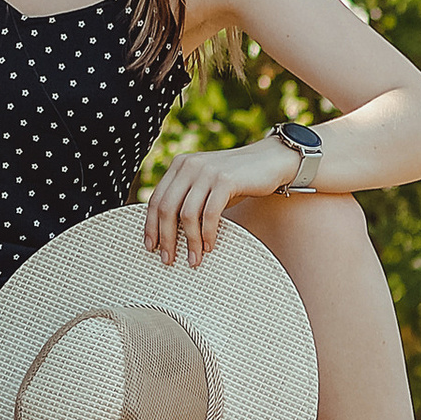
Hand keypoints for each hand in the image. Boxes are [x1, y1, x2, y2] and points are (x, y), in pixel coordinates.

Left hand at [142, 140, 299, 265]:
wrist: (270, 160)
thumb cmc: (236, 179)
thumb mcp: (205, 184)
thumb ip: (187, 197)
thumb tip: (167, 231)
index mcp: (179, 166)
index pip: (155, 199)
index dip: (150, 225)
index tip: (151, 246)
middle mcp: (188, 166)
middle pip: (166, 207)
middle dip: (165, 237)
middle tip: (168, 259)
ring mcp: (206, 172)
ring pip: (187, 213)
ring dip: (189, 241)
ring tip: (193, 259)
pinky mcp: (225, 180)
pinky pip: (210, 213)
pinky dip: (207, 234)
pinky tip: (209, 246)